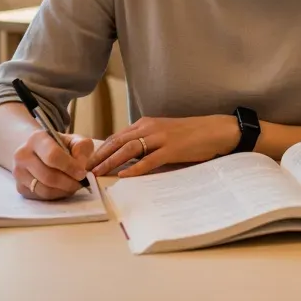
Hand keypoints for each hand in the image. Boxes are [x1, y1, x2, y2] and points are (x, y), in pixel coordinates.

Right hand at [12, 130, 93, 201]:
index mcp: (36, 138)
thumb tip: (81, 166)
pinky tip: (62, 188)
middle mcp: (22, 154)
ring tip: (73, 185)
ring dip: (63, 190)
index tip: (82, 173)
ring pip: (44, 189)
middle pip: (48, 176)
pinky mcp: (20, 187)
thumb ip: (82, 148)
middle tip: (80, 182)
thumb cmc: (60, 146)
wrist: (40, 152)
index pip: (53, 156)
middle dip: (69, 182)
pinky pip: (40, 197)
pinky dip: (56, 195)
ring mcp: (18, 172)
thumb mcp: (74, 140)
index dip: (70, 167)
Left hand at [89, 115, 240, 177]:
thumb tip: (127, 161)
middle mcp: (150, 128)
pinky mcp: (172, 149)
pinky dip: (135, 168)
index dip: (100, 149)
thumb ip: (146, 145)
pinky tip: (124, 176)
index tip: (87, 162)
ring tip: (98, 173)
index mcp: (146, 124)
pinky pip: (149, 160)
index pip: (117, 137)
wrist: (215, 130)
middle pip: (117, 142)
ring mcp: (161, 138)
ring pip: (129, 149)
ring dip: (110, 162)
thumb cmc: (191, 135)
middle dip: (99, 156)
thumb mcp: (164, 135)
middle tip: (84, 170)